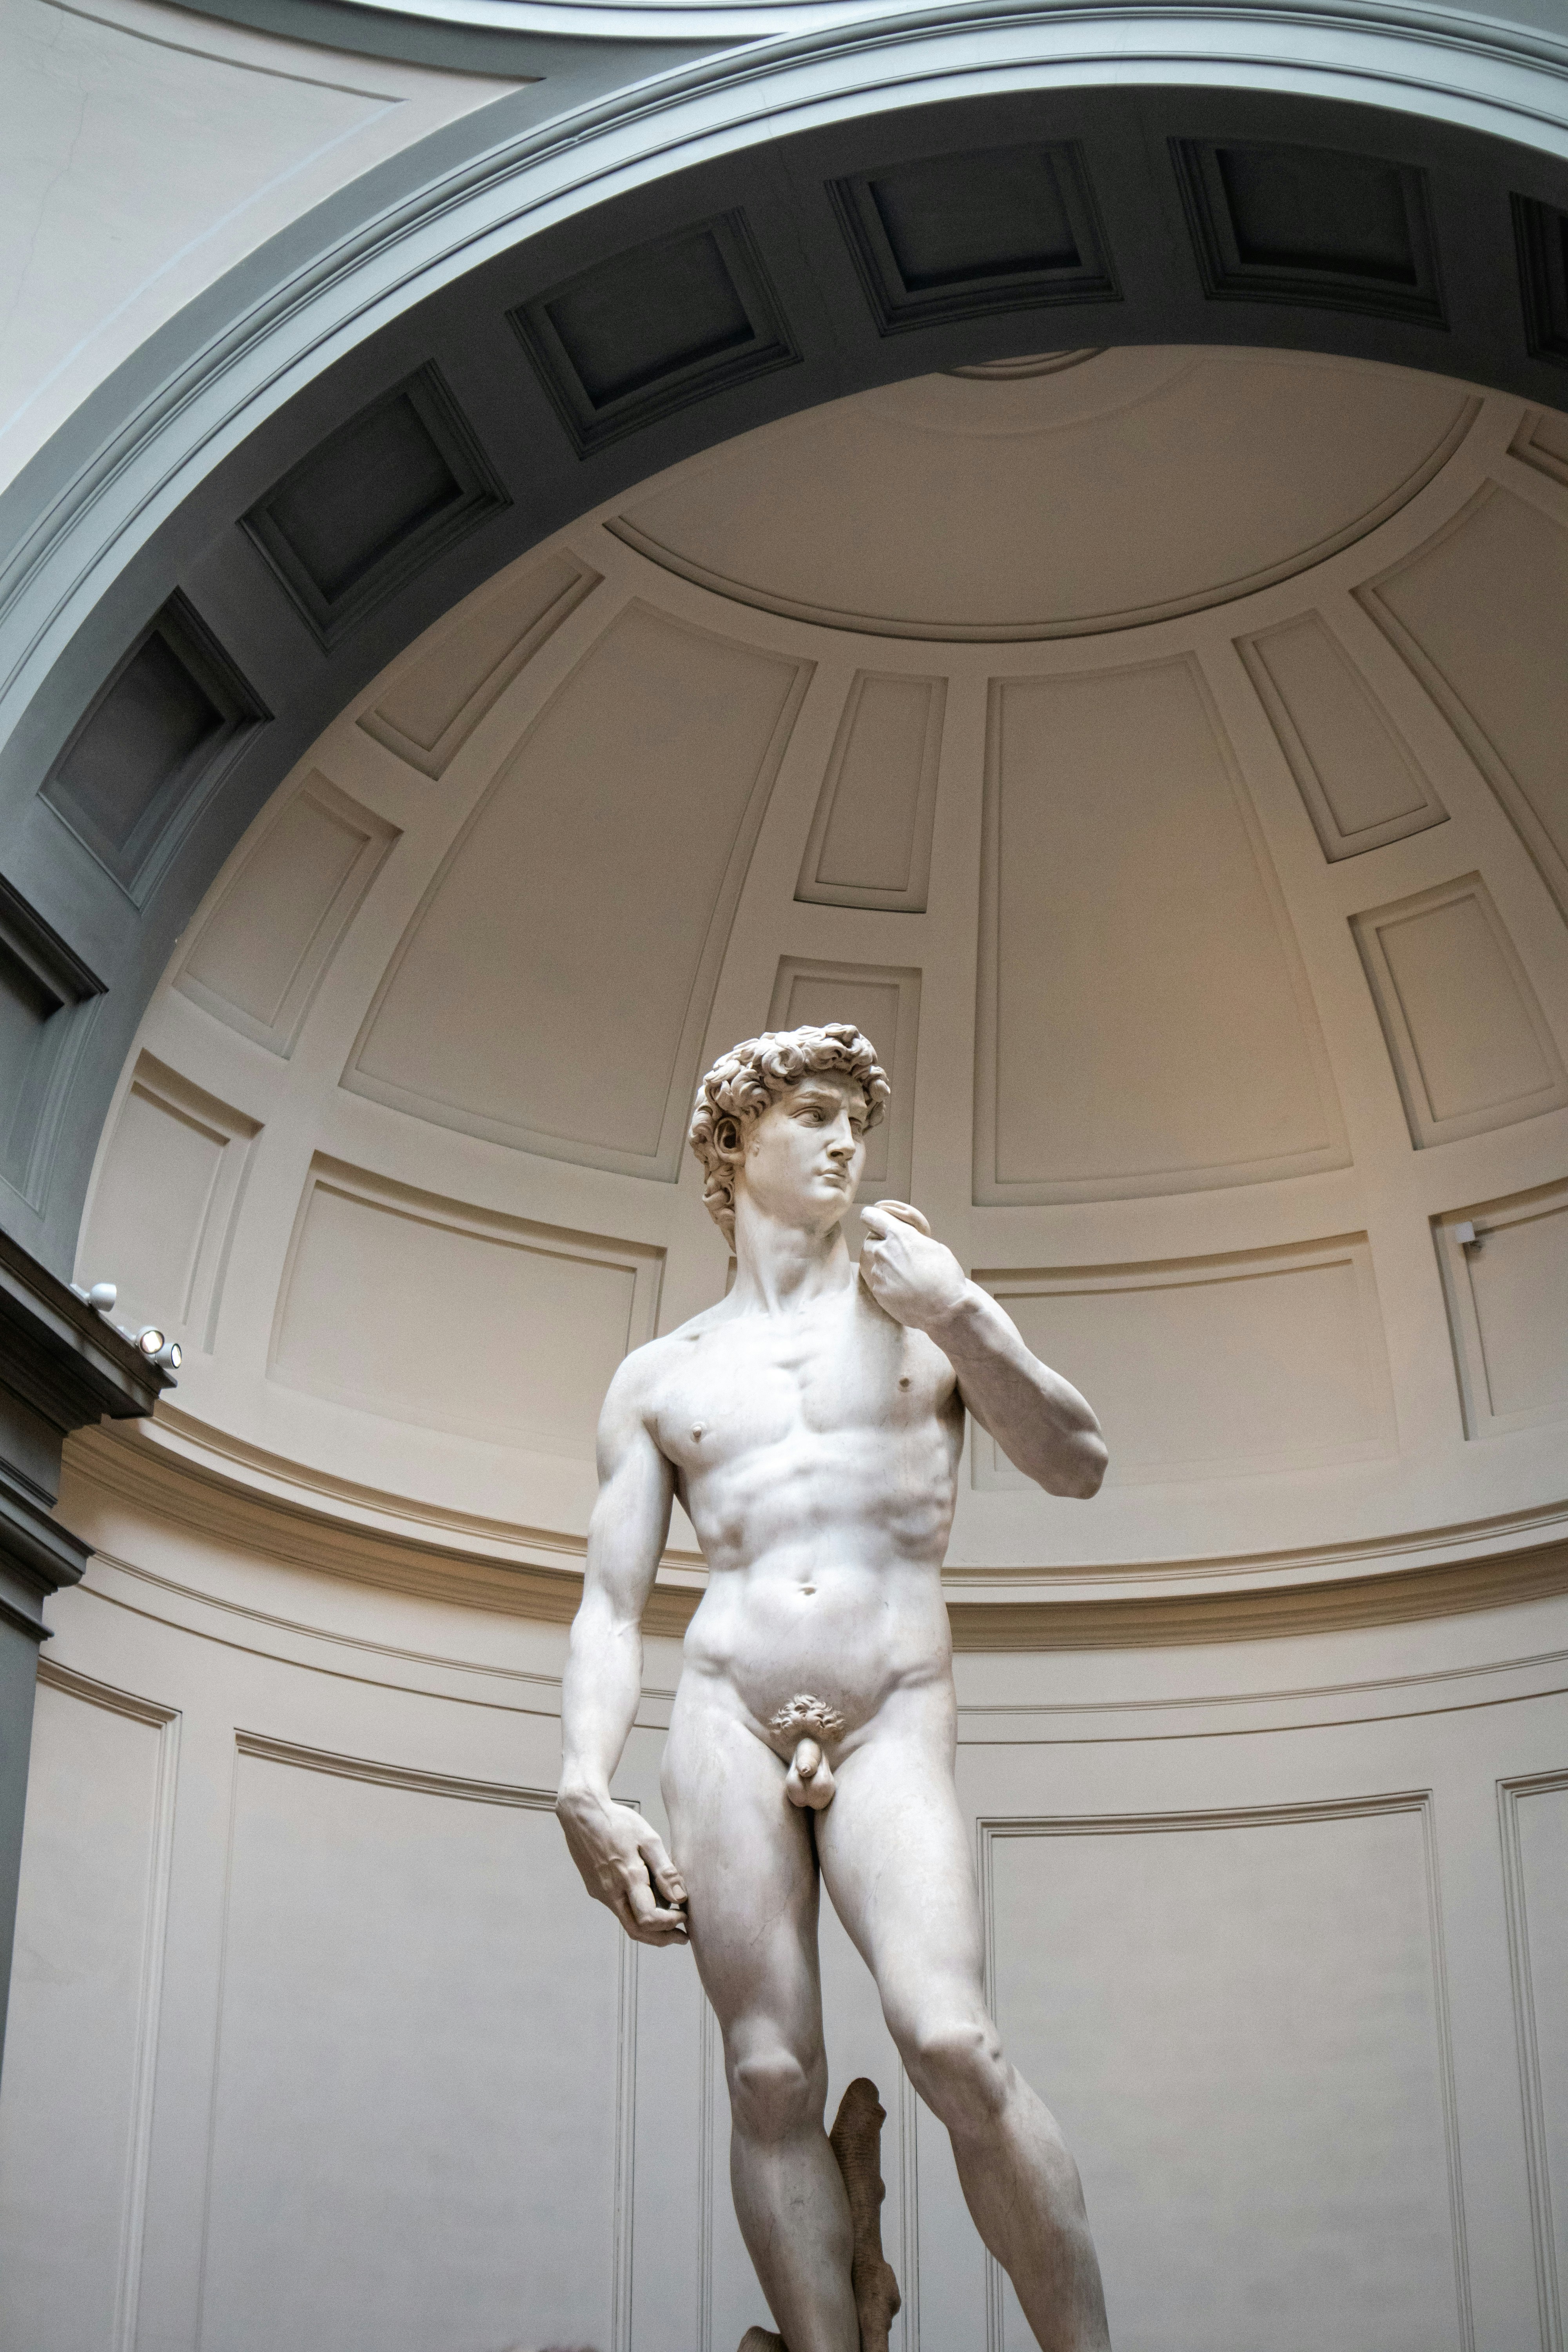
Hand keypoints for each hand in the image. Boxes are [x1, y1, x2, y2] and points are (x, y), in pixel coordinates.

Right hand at [557, 1786, 688, 1945]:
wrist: (582, 1814)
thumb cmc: (618, 1822)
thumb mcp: (648, 1839)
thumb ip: (664, 1870)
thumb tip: (680, 1897)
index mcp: (627, 1877)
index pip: (649, 1919)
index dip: (670, 1924)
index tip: (685, 1915)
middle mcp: (611, 1891)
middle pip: (637, 1931)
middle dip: (662, 1938)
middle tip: (682, 1936)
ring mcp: (601, 1892)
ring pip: (627, 1921)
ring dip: (649, 1927)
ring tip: (670, 1919)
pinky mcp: (595, 1889)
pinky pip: (618, 1907)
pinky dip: (636, 1911)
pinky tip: (648, 1898)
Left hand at [858, 1201, 969, 1332]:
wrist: (945, 1309)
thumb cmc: (946, 1276)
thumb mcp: (934, 1248)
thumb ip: (913, 1240)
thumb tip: (905, 1242)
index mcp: (898, 1235)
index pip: (871, 1216)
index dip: (872, 1217)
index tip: (873, 1219)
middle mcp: (883, 1251)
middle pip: (869, 1241)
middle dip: (879, 1244)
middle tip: (895, 1253)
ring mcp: (878, 1273)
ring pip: (871, 1262)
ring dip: (881, 1263)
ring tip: (900, 1272)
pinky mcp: (877, 1292)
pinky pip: (875, 1280)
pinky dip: (885, 1281)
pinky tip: (901, 1287)